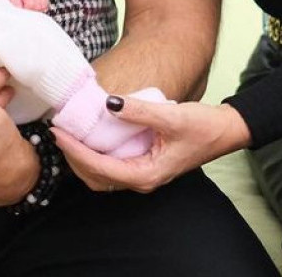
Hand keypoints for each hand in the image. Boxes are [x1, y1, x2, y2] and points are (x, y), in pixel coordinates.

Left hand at [53, 98, 250, 192]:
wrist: (225, 130)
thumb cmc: (203, 126)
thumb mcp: (172, 115)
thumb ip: (139, 110)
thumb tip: (108, 103)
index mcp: (146, 174)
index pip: (100, 168)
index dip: (76, 151)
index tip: (59, 133)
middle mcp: (142, 179)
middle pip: (96, 177)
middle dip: (73, 157)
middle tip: (56, 132)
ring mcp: (143, 172)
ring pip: (102, 174)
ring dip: (82, 157)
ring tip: (67, 134)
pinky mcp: (145, 162)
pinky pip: (113, 164)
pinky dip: (95, 153)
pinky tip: (90, 135)